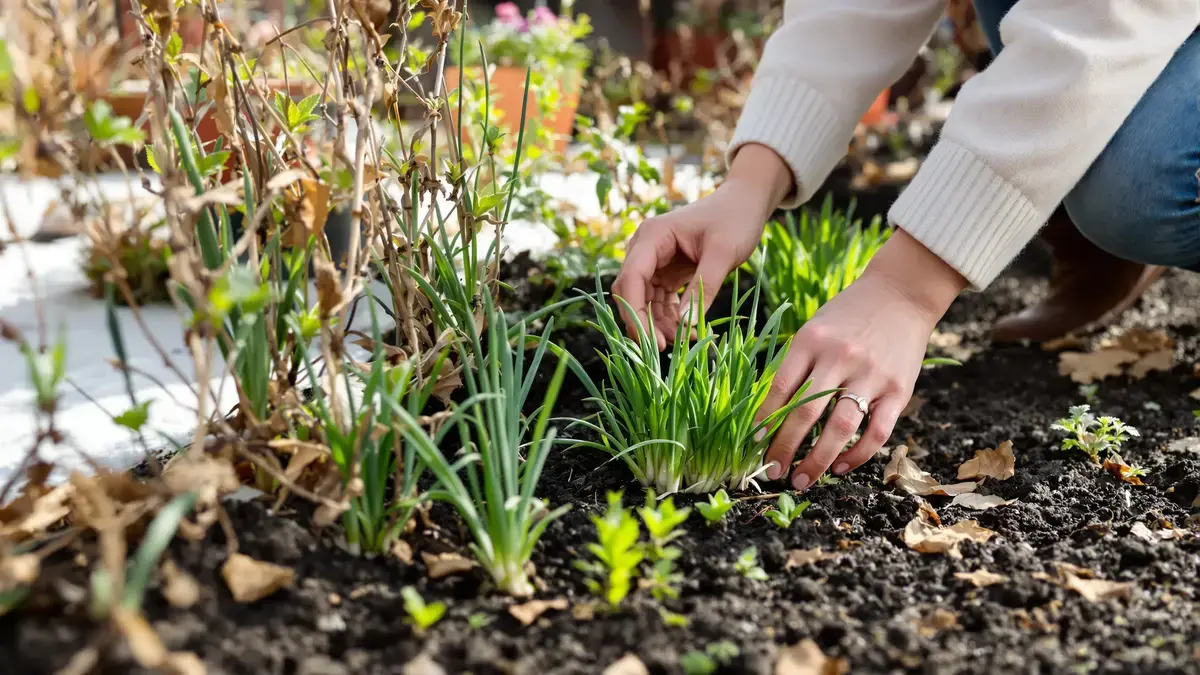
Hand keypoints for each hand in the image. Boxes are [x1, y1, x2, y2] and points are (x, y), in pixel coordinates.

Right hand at [612, 144, 791, 348]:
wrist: (745, 203)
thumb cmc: (736, 219)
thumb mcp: (724, 253)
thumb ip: (704, 287)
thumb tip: (685, 325)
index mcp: (652, 236)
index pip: (631, 277)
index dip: (635, 311)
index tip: (649, 339)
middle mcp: (646, 248)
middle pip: (630, 291)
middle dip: (642, 322)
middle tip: (662, 348)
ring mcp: (654, 261)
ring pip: (642, 300)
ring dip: (656, 323)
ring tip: (683, 342)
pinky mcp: (666, 272)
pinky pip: (658, 300)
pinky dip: (668, 318)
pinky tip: (686, 332)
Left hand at [758, 230, 967, 489]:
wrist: (900, 294)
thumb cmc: (847, 315)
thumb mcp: (814, 328)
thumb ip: (796, 366)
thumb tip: (771, 415)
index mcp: (811, 340)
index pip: (781, 388)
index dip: (765, 421)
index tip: (754, 445)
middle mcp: (839, 357)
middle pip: (806, 413)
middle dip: (785, 448)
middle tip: (773, 472)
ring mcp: (871, 375)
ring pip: (840, 428)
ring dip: (817, 460)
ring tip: (801, 480)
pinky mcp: (898, 390)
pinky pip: (876, 432)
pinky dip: (857, 455)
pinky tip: (840, 467)